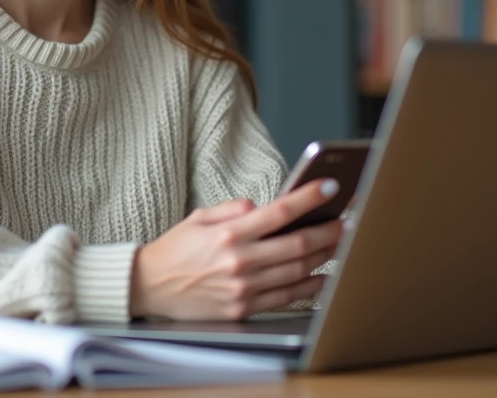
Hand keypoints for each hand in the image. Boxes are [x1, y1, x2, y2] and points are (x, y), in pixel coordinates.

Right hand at [129, 179, 344, 320]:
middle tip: (348, 220)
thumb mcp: (199, 217)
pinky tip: (322, 276)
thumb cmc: (175, 249)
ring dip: (324, 256)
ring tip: (339, 243)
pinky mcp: (243, 309)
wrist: (149, 286)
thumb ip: (233, 208)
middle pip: (297, 244)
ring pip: (297, 271)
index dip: (309, 199)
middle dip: (328, 230)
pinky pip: (286, 298)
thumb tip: (262, 206)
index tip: (330, 187)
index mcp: (228, 234)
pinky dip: (309, 287)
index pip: (279, 212)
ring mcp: (243, 288)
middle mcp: (239, 261)